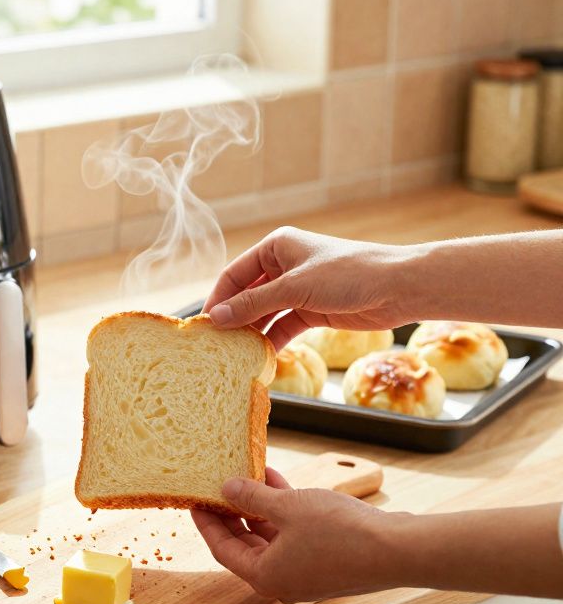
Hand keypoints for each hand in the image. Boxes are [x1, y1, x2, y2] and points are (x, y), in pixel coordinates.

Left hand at [190, 469, 395, 602]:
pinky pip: (293, 534)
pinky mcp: (325, 560)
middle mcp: (282, 579)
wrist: (399, 549)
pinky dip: (283, 511)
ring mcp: (305, 572)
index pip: (222, 548)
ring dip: (259, 506)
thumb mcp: (287, 507)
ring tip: (248, 472)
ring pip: (270, 536)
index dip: (206, 521)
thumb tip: (226, 489)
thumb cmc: (342, 533)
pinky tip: (277, 480)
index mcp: (265, 575)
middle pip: (244, 543)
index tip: (194, 499)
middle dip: (232, 511)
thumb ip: (252, 498)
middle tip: (218, 484)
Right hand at [203, 227, 417, 348]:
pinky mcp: (313, 311)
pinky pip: (283, 326)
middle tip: (215, 343)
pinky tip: (260, 356)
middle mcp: (285, 266)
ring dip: (252, 332)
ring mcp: (299, 290)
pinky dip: (272, 340)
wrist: (399, 288)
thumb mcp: (294, 288)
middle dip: (234, 318)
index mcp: (276, 247)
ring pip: (265, 313)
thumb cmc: (348, 274)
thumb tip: (216, 318)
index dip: (218, 298)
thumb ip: (253, 304)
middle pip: (248, 295)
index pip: (235, 274)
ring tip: (234, 353)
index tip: (204, 324)